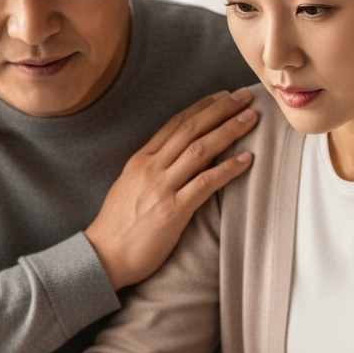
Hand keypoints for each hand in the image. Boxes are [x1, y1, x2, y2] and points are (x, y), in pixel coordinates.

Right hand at [85, 88, 256, 287]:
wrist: (103, 257)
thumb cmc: (117, 226)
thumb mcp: (129, 186)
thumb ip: (151, 169)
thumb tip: (176, 157)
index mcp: (140, 160)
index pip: (175, 124)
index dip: (201, 107)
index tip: (222, 96)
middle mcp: (151, 168)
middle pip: (191, 129)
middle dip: (220, 109)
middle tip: (244, 97)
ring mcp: (162, 188)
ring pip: (200, 149)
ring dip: (228, 131)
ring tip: (250, 119)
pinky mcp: (173, 210)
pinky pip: (205, 183)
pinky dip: (228, 168)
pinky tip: (246, 159)